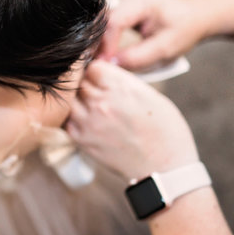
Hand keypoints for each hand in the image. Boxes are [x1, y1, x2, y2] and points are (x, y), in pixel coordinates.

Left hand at [67, 60, 198, 180]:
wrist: (165, 168)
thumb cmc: (166, 132)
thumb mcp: (151, 95)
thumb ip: (124, 82)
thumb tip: (106, 74)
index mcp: (120, 87)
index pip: (93, 66)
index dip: (98, 72)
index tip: (103, 78)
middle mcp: (101, 101)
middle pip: (80, 81)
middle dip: (88, 85)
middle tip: (100, 94)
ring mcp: (89, 121)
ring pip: (70, 100)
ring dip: (79, 101)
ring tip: (93, 108)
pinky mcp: (82, 139)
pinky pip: (67, 120)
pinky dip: (74, 118)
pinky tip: (88, 121)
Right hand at [99, 0, 210, 70]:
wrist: (193, 14)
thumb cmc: (183, 29)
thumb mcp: (165, 48)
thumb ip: (137, 57)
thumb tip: (109, 64)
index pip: (114, 22)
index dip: (106, 45)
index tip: (105, 64)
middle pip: (103, 19)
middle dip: (100, 44)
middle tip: (101, 65)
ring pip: (100, 20)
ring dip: (100, 40)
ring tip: (103, 58)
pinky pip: (104, 19)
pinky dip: (105, 35)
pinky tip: (107, 49)